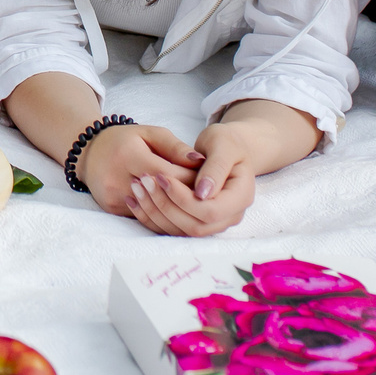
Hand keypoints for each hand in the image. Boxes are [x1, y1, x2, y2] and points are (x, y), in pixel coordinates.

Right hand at [72, 124, 202, 225]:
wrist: (89, 153)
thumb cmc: (125, 140)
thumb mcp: (150, 134)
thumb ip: (175, 148)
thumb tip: (200, 161)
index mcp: (129, 155)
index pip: (168, 174)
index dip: (190, 179)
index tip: (206, 180)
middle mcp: (117, 178)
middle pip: (162, 194)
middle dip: (186, 195)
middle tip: (203, 193)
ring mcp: (113, 196)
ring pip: (153, 210)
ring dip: (175, 206)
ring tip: (190, 199)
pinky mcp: (111, 208)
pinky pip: (143, 216)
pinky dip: (160, 212)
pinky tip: (171, 205)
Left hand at [132, 121, 260, 236]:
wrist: (227, 149)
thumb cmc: (226, 143)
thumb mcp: (223, 145)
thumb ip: (215, 168)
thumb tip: (201, 194)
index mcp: (241, 197)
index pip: (210, 211)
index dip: (184, 198)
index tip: (162, 177)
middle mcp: (230, 216)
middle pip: (195, 226)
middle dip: (166, 206)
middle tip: (143, 182)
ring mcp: (214, 223)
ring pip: (182, 231)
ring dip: (156, 213)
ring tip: (136, 189)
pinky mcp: (197, 222)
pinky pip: (173, 229)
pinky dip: (152, 218)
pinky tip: (134, 201)